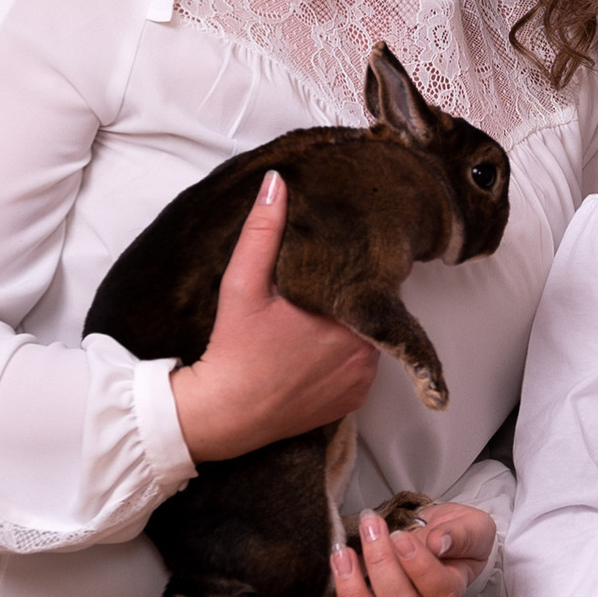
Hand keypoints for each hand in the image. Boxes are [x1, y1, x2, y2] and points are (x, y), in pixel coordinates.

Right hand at [168, 171, 378, 461]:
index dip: (356, 270)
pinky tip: (315, 354)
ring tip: (314, 325)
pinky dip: (345, 360)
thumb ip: (263, 232)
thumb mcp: (243, 283)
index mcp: (347, 314)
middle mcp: (366, 349)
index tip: (338, 263)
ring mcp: (363, 378)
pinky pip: (361, 369)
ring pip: (368, 337)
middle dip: (349, 299)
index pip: (371, 280)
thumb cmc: (234, 348)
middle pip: (371, 308)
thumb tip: (276, 182)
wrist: (226, 413)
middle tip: (317, 295)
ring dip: (349, 329)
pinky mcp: (354, 401)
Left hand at [309, 502, 495, 596]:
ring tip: (342, 553)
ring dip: (352, 591)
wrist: (435, 536)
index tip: (401, 535)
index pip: (438, 591)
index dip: (417, 565)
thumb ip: (460, 535)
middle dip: (380, 565)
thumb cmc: (453, 535)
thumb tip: (439, 543)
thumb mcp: (470, 526)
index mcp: (449, 592)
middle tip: (370, 528)